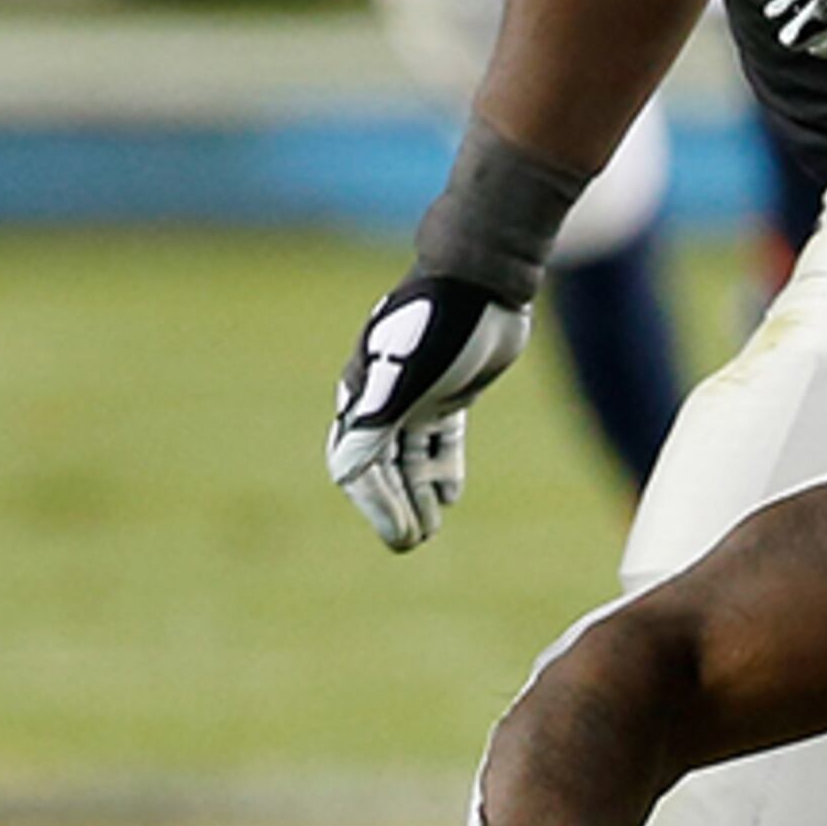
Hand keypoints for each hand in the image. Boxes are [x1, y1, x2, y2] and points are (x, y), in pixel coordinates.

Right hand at [327, 273, 531, 550]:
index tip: (402, 534)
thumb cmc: (439, 325)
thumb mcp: (406, 377)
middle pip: (382, 468)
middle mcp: (384, 399)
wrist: (479, 282)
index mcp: (363, 396)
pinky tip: (449, 497)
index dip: (375, 504)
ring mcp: (416, 396)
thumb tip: (346, 472)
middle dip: (396, 508)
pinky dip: (441, 469)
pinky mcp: (449, 393)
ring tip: (430, 529)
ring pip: (410, 458)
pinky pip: (438, 440)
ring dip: (417, 495)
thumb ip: (377, 422)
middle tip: (413, 543)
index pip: (357, 465)